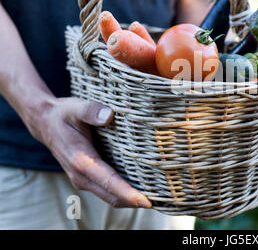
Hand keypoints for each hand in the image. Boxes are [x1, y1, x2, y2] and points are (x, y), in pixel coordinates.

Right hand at [31, 97, 151, 207]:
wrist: (45, 123)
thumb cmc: (63, 115)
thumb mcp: (76, 107)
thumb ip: (92, 111)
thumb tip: (110, 115)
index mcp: (81, 161)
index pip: (109, 182)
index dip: (128, 193)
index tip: (146, 201)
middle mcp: (81, 175)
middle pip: (112, 196)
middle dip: (135, 201)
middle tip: (161, 200)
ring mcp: (83, 179)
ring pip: (110, 196)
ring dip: (130, 200)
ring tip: (156, 197)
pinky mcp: (87, 177)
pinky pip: (107, 190)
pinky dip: (123, 193)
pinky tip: (140, 187)